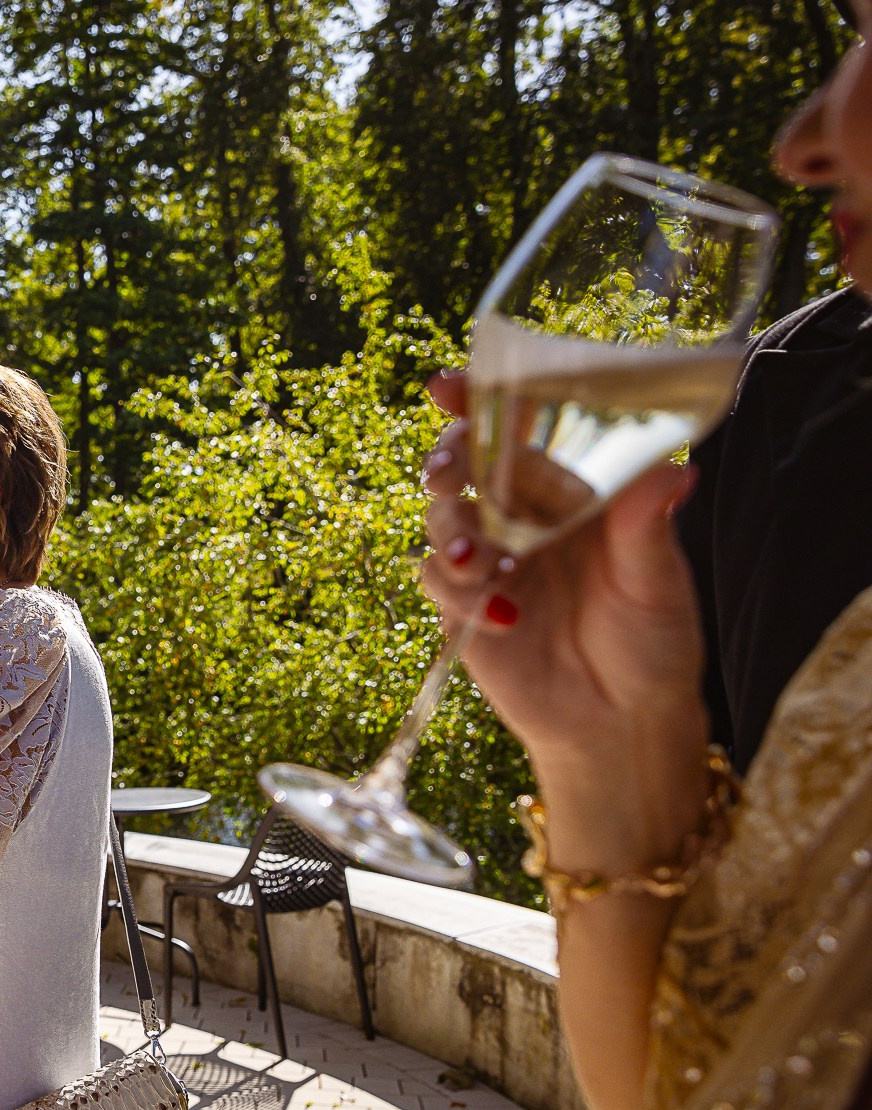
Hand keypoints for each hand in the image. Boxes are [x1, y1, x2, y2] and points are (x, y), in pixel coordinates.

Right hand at [421, 372, 709, 863]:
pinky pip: (435, 578)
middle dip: (446, 461)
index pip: (519, 430)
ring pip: (442, 519)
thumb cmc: (652, 642)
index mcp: (571, 491)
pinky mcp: (463, 604)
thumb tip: (674, 473)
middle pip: (465, 465)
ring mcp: (489, 559)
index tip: (446, 386)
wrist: (620, 723)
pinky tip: (500, 616)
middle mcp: (523, 515)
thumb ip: (648, 527)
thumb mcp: (658, 583)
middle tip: (449, 478)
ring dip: (450, 532)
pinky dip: (455, 590)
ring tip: (480, 566)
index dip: (478, 401)